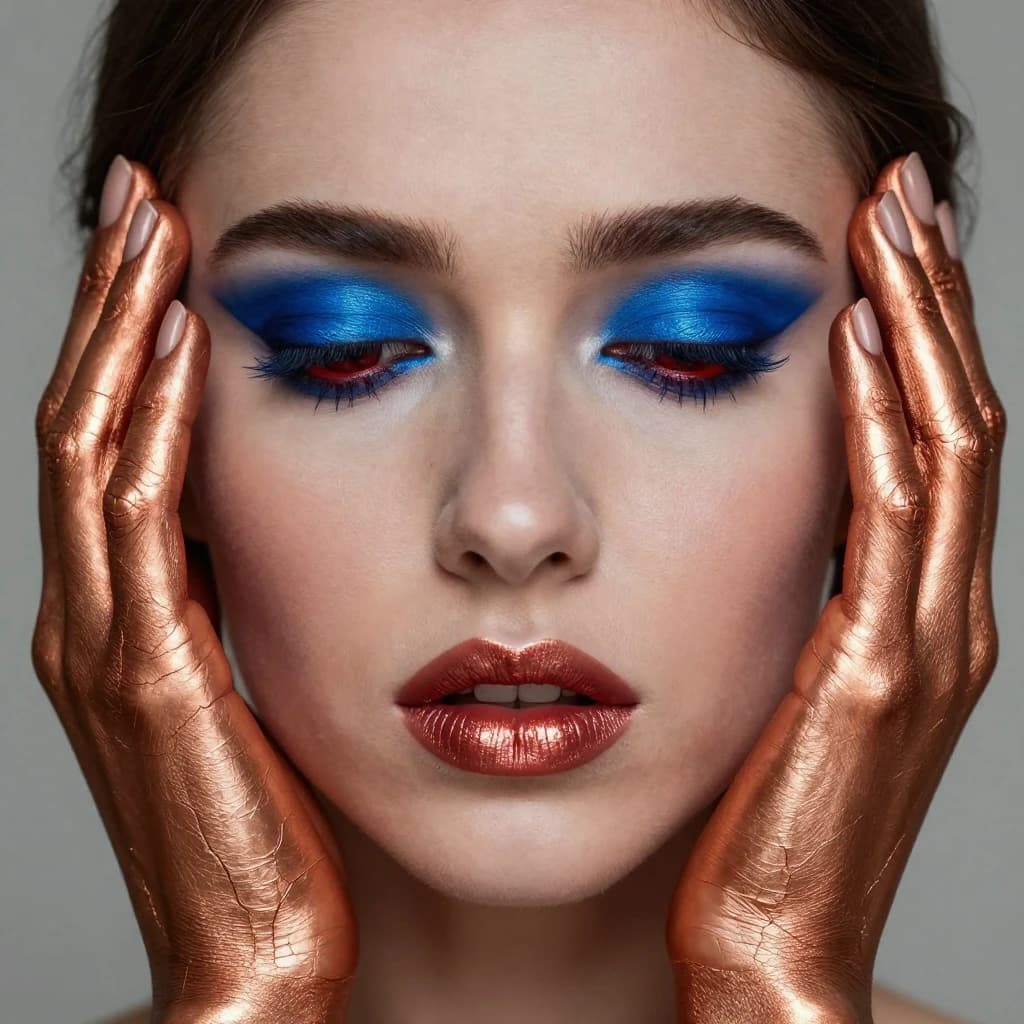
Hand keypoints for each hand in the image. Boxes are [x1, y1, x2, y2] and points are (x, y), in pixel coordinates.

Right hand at [31, 160, 357, 1023]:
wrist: (253, 949)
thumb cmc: (264, 825)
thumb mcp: (243, 690)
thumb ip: (228, 606)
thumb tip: (251, 522)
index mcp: (117, 615)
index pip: (106, 439)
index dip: (123, 335)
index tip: (163, 246)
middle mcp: (88, 614)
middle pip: (84, 417)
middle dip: (110, 299)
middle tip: (143, 195)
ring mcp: (104, 642)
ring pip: (93, 448)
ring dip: (120, 331)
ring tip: (153, 229)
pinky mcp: (149, 674)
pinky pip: (140, 522)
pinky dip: (154, 425)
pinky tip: (181, 347)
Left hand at [665, 153, 1006, 1022]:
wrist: (769, 948)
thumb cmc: (758, 827)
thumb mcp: (778, 689)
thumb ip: (792, 601)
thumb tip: (755, 517)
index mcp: (911, 613)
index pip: (930, 437)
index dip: (917, 330)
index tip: (878, 239)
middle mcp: (939, 614)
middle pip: (951, 416)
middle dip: (929, 296)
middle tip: (896, 191)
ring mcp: (922, 643)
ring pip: (943, 448)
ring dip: (920, 327)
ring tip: (888, 224)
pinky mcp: (875, 678)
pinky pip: (893, 522)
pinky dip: (883, 423)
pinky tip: (855, 344)